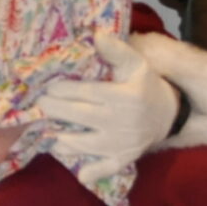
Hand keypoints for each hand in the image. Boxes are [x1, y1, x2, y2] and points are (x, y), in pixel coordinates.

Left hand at [34, 32, 178, 167]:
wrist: (168, 115)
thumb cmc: (145, 86)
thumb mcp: (137, 64)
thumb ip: (116, 50)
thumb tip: (96, 35)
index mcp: (124, 97)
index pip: (87, 93)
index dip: (63, 90)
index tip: (46, 86)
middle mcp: (122, 122)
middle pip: (79, 117)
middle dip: (55, 110)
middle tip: (39, 104)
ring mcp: (122, 144)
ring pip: (84, 145)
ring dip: (61, 139)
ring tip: (46, 129)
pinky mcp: (123, 159)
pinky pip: (103, 168)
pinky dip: (89, 170)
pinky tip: (75, 168)